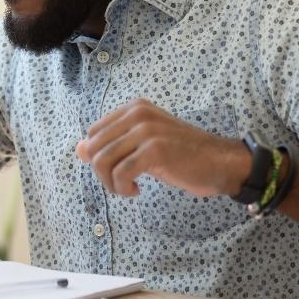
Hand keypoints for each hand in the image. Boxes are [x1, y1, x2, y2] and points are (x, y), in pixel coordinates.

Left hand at [75, 99, 250, 197]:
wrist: (220, 162)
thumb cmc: (183, 155)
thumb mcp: (144, 145)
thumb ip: (113, 144)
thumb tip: (78, 149)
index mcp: (134, 108)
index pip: (93, 132)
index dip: (97, 156)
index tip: (116, 169)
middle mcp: (138, 114)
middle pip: (94, 147)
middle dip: (101, 172)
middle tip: (121, 184)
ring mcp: (146, 131)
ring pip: (103, 161)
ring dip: (110, 183)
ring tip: (127, 188)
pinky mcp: (154, 151)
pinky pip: (120, 173)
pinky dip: (122, 188)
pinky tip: (137, 191)